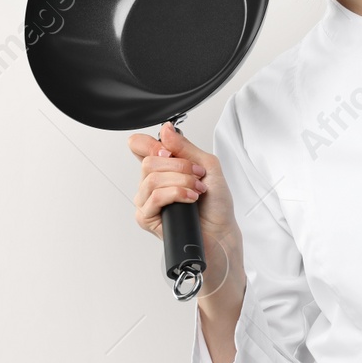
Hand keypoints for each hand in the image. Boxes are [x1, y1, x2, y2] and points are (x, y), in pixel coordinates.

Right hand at [128, 122, 242, 298]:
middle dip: (179, 166)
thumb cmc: (216, 205)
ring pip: (151, 179)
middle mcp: (151, 183)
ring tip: (196, 190)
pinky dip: (176, 194)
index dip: (151, 144)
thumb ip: (185, 147)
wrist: (221, 232)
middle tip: (197, 176)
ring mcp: (147, 201)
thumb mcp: (207, 166)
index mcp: (163, 168)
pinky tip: (189, 199)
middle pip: (148, 161)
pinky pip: (153, 197)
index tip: (169, 149)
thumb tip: (166, 130)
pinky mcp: (147, 218)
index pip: (139, 146)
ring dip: (181, 181)